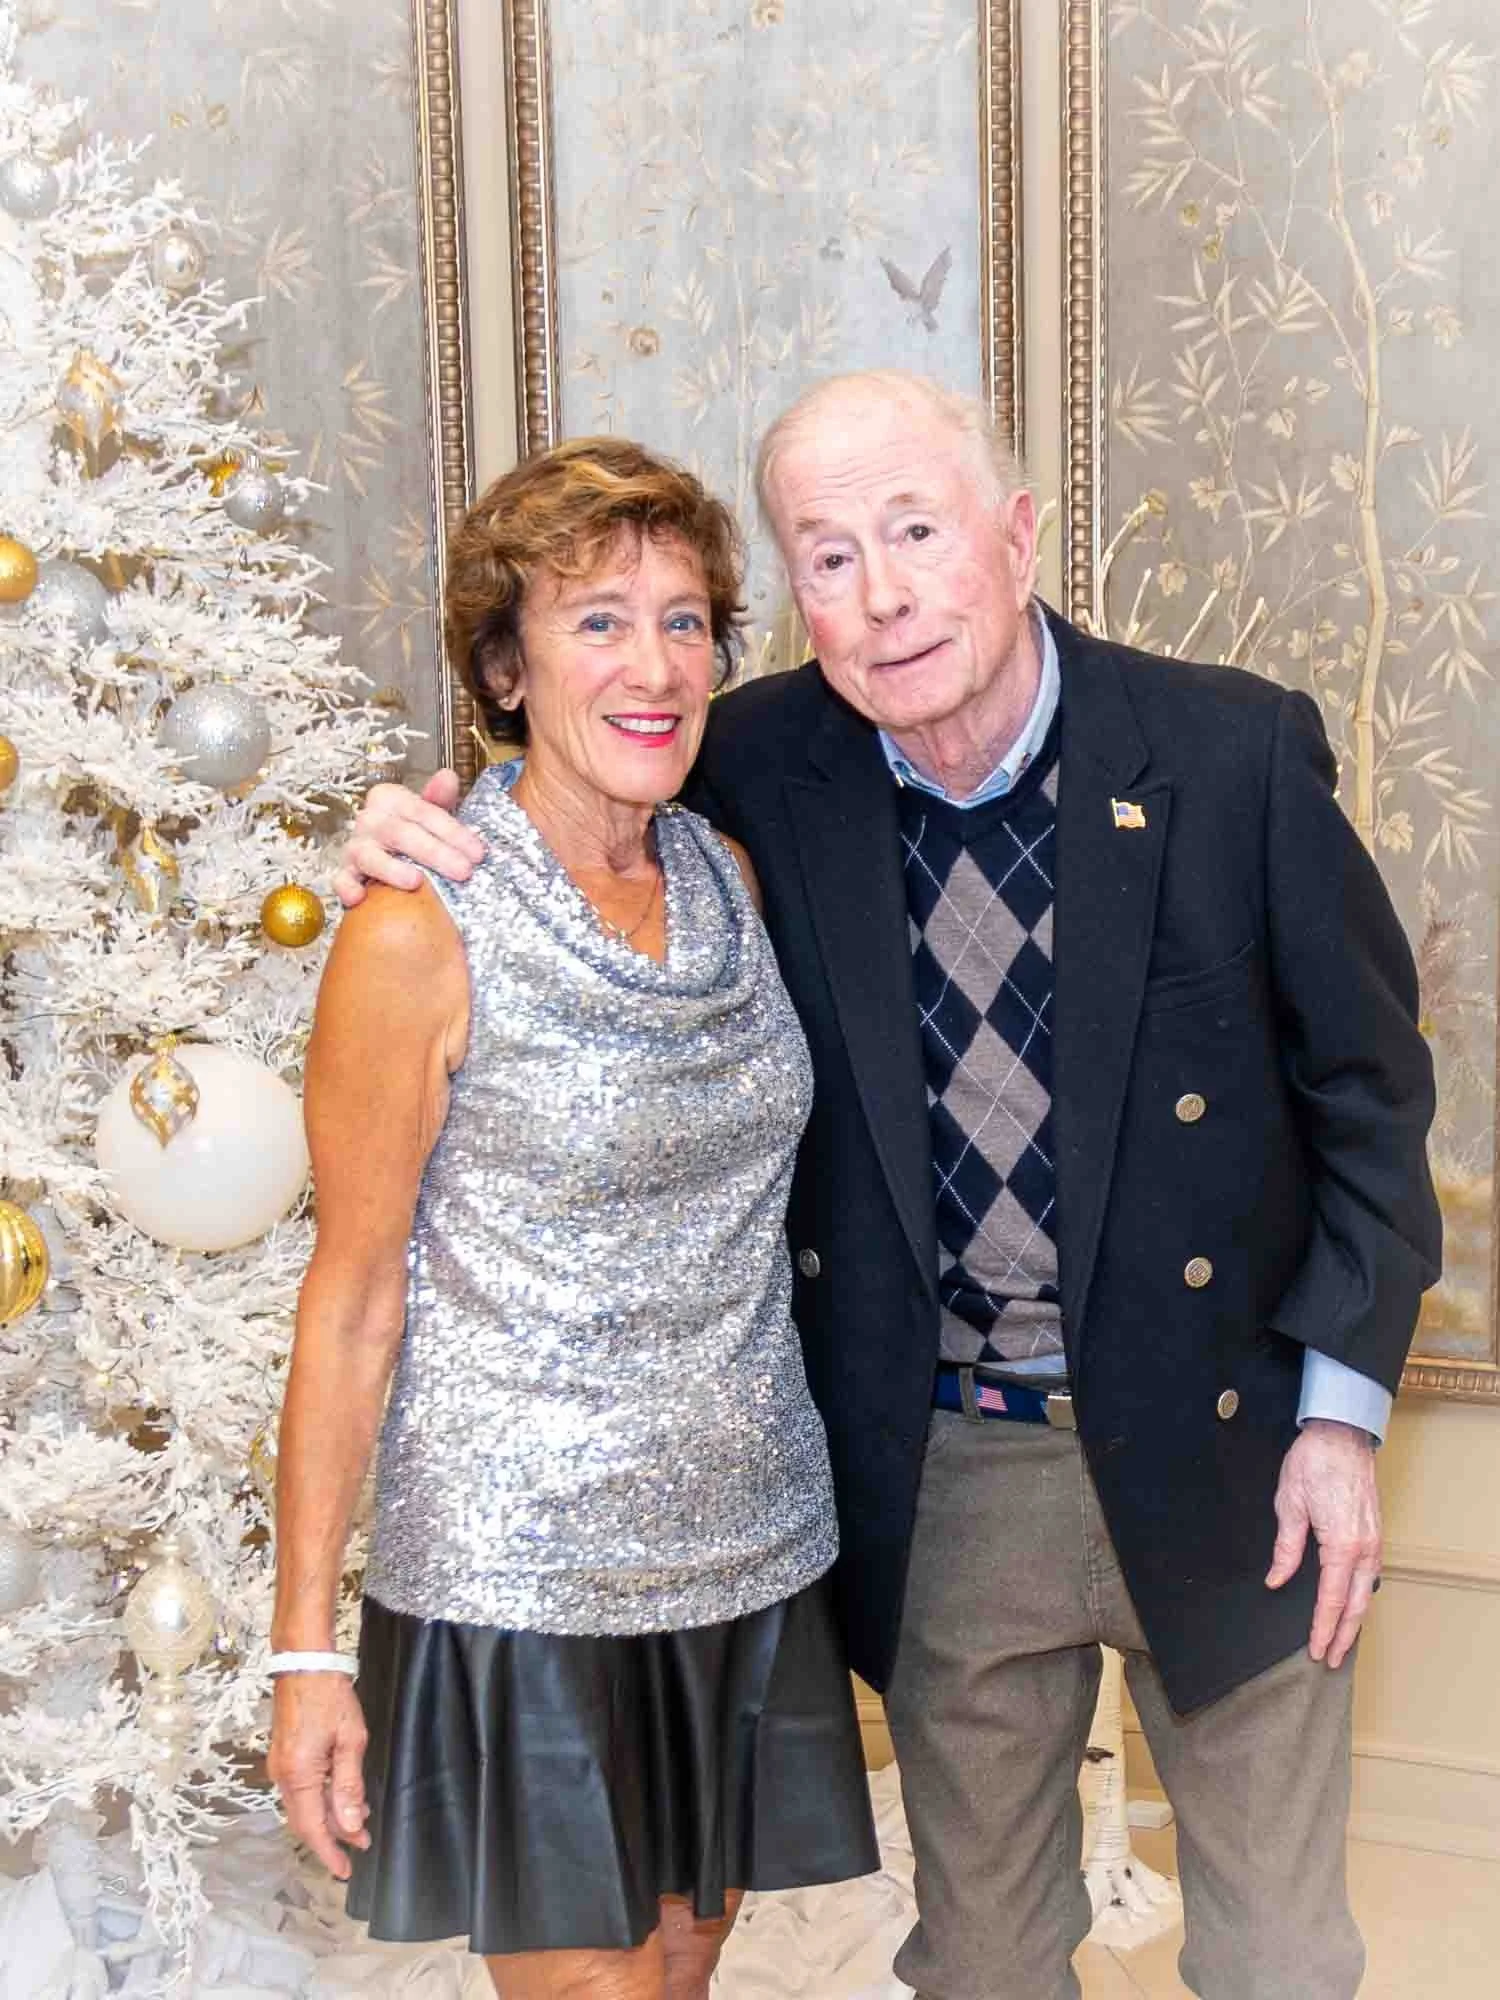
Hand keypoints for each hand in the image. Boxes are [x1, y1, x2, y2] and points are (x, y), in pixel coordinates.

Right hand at [268, 1672, 371, 1878]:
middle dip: (332, 1838)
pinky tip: (342, 1797)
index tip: (346, 1870)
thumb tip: (351, 1825)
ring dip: (329, 1818)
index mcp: (299, 1776)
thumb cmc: (330, 1695)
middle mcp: (283, 1776)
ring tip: (359, 1822)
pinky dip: (321, 1800)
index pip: (313, 1828)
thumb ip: (349, 1785)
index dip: (330, 1853)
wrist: (304, 1661)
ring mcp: (280, 1766)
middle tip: (360, 1846)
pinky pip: (301, 1790)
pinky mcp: (284, 1756)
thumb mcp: (350, 1740)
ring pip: (304, 1806)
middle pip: (306, 1822)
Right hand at [334, 768, 484, 907]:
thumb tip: (448, 776)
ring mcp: (354, 847)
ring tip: (416, 882)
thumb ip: (439, 799)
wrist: (385, 854)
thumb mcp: (429, 814)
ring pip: (370, 855)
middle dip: (435, 853)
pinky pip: (341, 880)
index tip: (478, 853)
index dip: (454, 832)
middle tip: (463, 872)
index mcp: (390, 798)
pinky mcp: (344, 873)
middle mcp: (369, 819)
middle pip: (401, 833)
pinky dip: (347, 888)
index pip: (424, 812)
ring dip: (392, 869)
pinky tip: (359, 898)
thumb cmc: (413, 832)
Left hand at [1265, 1417, 1381, 1669]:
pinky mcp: (1374, 1532)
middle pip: (1356, 1604)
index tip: (1315, 1650)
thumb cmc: (1314, 1462)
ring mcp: (1374, 1540)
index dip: (1323, 1628)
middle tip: (1330, 1660)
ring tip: (1341, 1641)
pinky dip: (1361, 1595)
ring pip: (1366, 1591)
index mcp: (1342, 1545)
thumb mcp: (1289, 1504)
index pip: (1332, 1599)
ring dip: (1355, 1619)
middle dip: (1344, 1636)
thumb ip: (1286, 1548)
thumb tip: (1276, 1580)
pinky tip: (1351, 1603)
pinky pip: (1370, 1574)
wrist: (1341, 1434)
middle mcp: (1365, 1548)